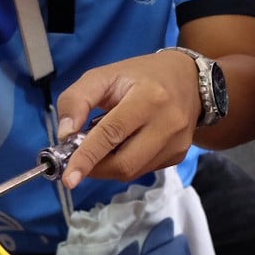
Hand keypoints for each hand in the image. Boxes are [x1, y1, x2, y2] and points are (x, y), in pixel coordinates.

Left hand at [54, 50, 200, 188]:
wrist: (189, 79)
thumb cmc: (141, 76)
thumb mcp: (104, 76)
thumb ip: (77, 99)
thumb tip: (65, 134)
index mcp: (148, 97)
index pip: (112, 133)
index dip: (87, 157)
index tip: (68, 178)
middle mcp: (168, 123)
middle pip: (123, 163)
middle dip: (95, 166)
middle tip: (79, 155)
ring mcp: (177, 142)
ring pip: (132, 171)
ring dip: (108, 166)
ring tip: (105, 144)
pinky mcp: (179, 155)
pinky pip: (143, 170)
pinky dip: (125, 163)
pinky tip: (126, 144)